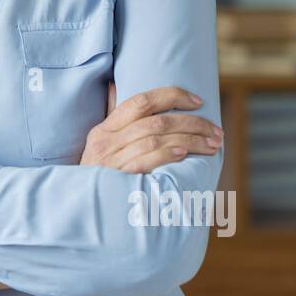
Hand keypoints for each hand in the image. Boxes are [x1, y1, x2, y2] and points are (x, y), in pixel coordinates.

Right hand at [79, 83, 221, 172]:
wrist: (79, 210)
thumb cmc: (96, 176)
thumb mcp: (98, 146)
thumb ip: (110, 117)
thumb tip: (114, 85)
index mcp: (104, 129)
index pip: (141, 101)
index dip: (172, 96)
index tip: (198, 101)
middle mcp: (106, 142)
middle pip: (156, 121)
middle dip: (193, 123)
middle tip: (216, 131)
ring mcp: (111, 162)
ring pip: (156, 139)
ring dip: (190, 140)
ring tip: (212, 144)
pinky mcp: (118, 181)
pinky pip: (145, 161)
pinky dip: (167, 155)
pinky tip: (185, 155)